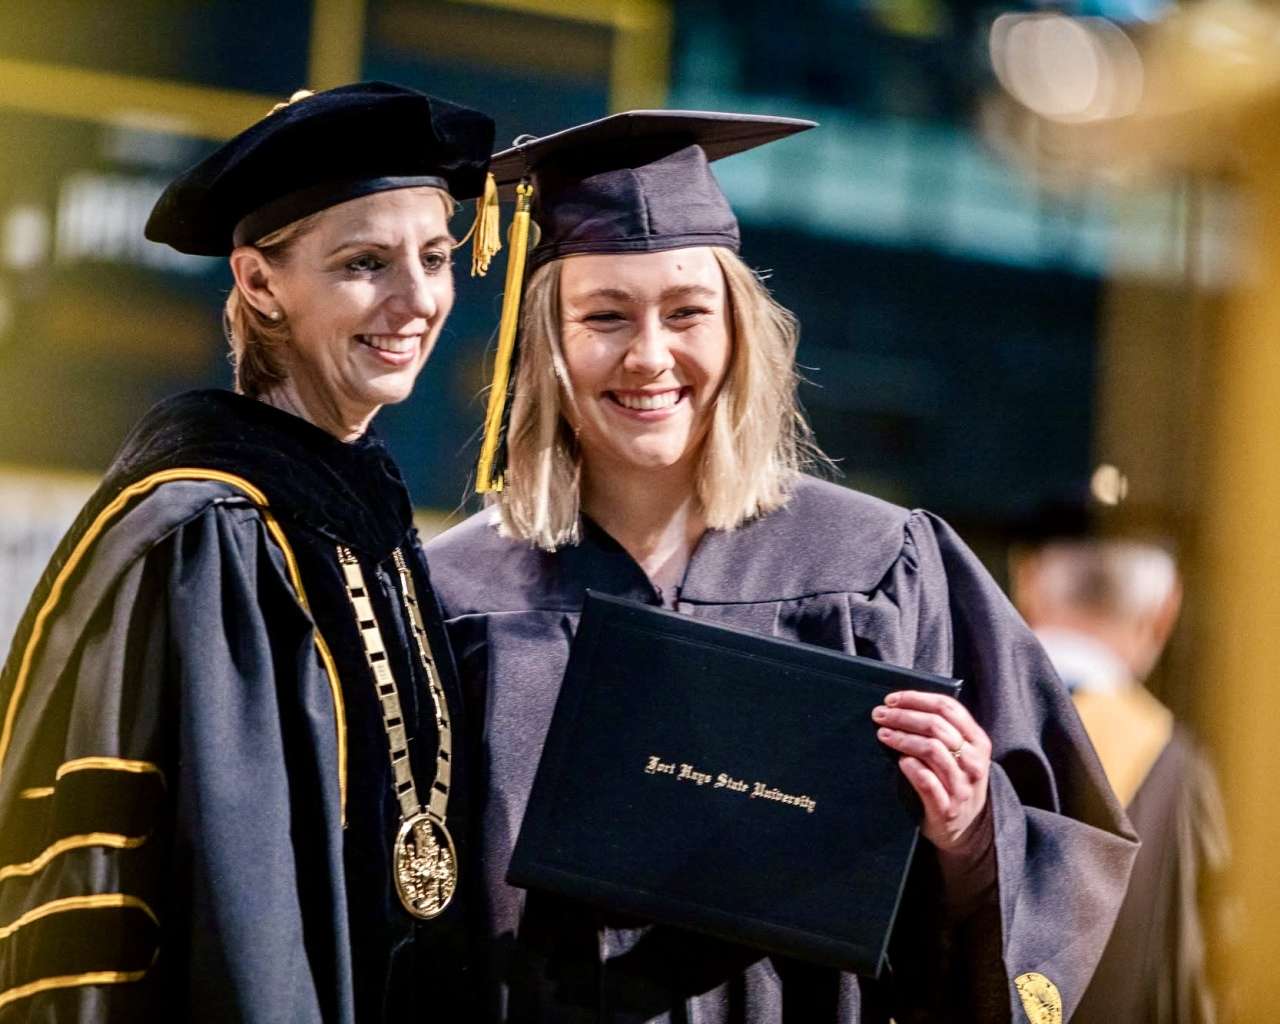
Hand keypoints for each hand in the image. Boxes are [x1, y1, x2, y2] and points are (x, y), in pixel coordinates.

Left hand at [872, 690, 991, 854]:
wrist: (964, 829)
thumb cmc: (953, 781)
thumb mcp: (959, 753)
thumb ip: (942, 730)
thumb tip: (901, 704)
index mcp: (978, 741)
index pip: (948, 707)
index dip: (917, 699)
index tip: (892, 699)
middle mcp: (974, 762)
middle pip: (937, 726)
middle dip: (904, 716)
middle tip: (880, 715)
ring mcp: (962, 786)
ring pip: (932, 750)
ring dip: (903, 738)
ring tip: (883, 734)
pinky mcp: (947, 808)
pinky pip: (926, 781)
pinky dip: (911, 767)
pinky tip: (899, 761)